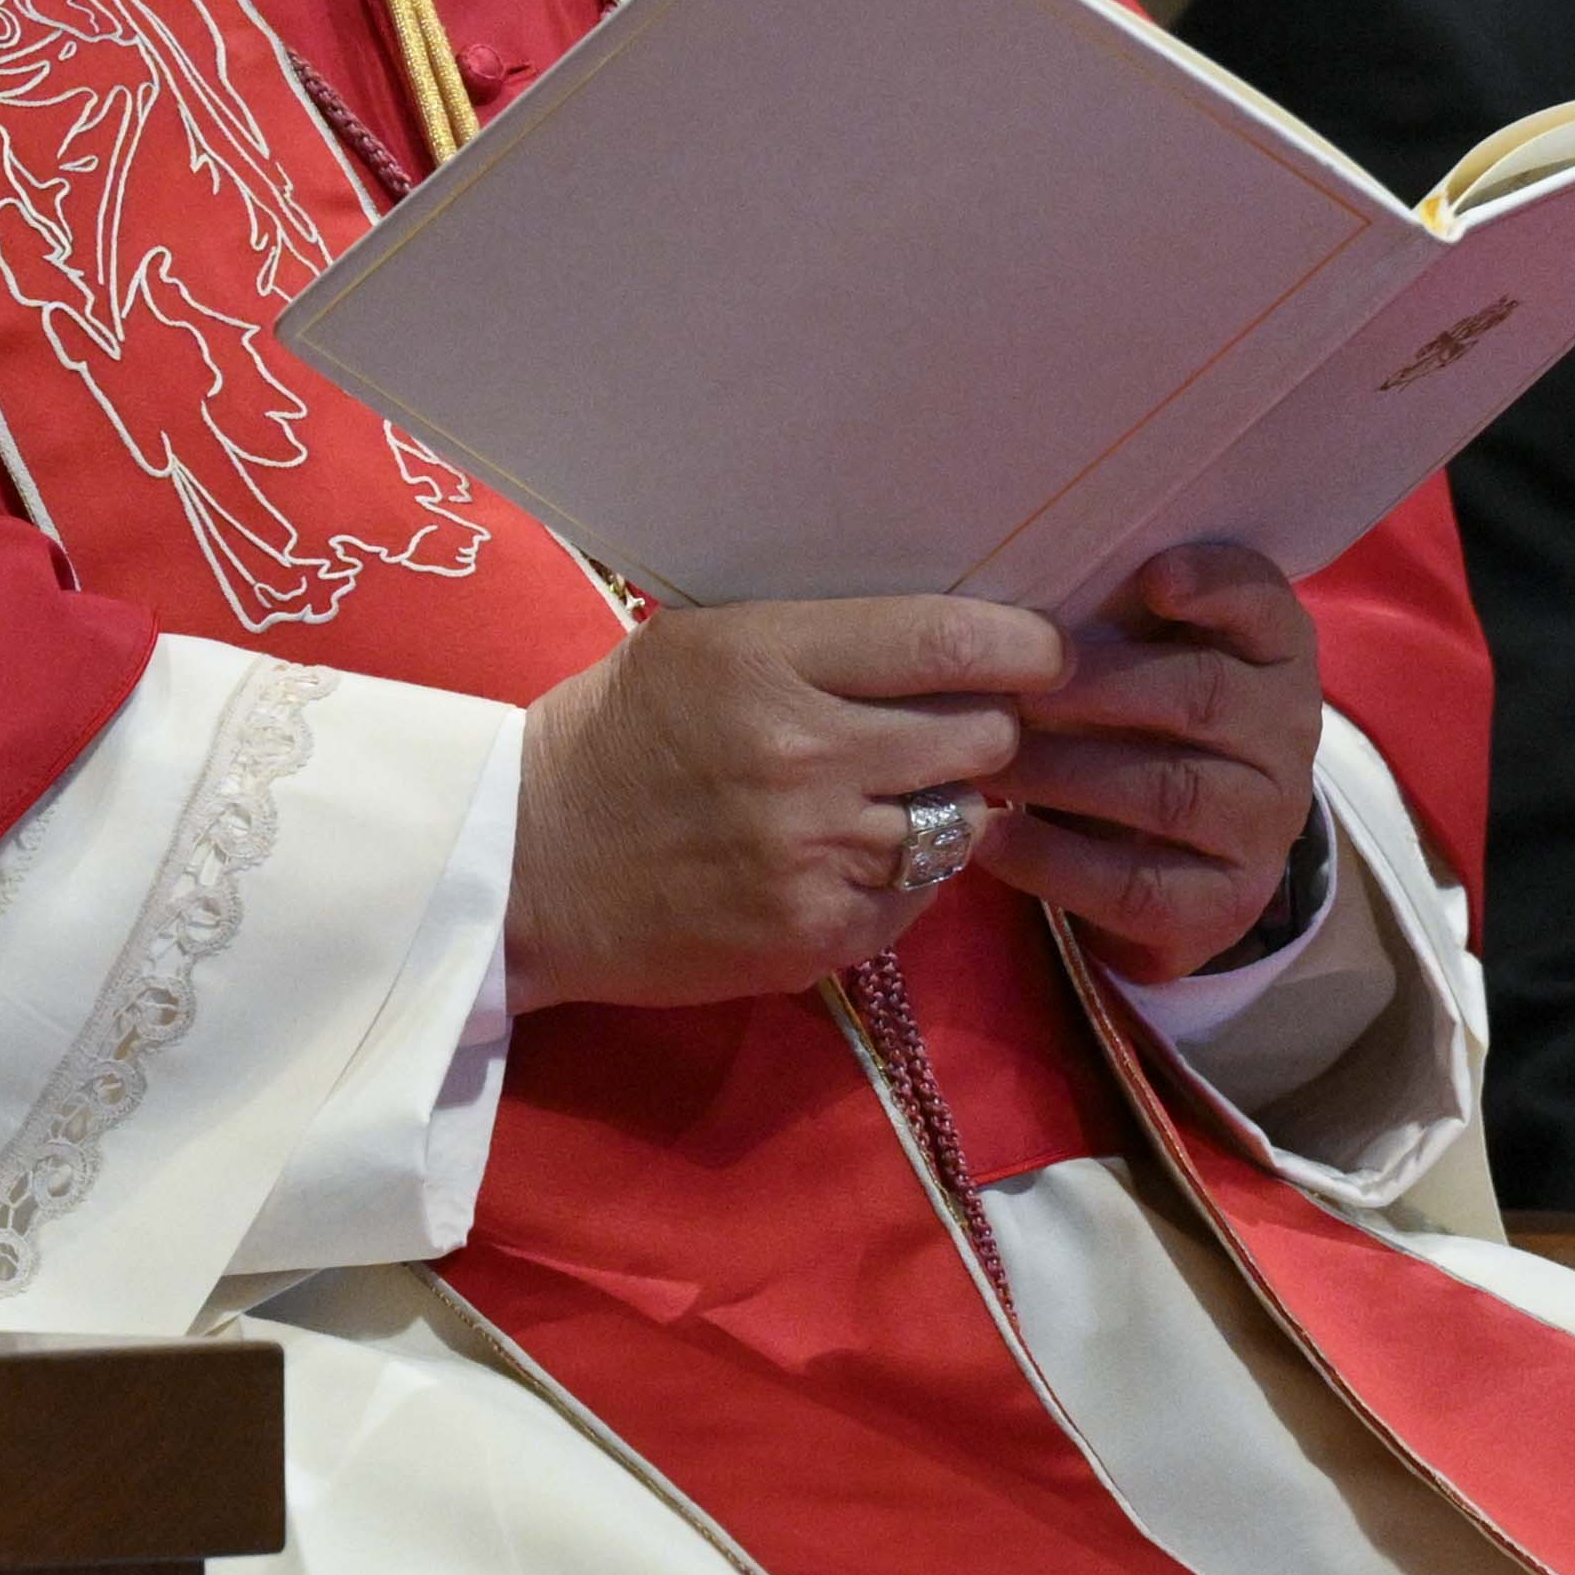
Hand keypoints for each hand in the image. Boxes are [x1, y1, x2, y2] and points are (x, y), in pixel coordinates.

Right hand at [507, 592, 1056, 1009]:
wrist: (528, 866)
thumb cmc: (616, 736)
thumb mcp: (703, 645)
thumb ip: (821, 640)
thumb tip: (955, 639)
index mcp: (767, 659)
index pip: (950, 643)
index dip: (1027, 647)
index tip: (1046, 652)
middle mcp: (803, 754)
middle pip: (982, 733)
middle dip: (990, 725)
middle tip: (963, 725)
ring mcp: (816, 855)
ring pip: (963, 818)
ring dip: (949, 802)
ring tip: (897, 792)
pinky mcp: (821, 935)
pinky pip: (922, 893)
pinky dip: (907, 872)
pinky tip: (853, 854)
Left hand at [996, 543, 1325, 985]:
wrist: (1174, 862)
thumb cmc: (1137, 724)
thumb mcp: (1137, 659)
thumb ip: (1104, 619)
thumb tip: (1006, 594)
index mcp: (1273, 656)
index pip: (1267, 606)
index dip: (1217, 587)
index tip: (1153, 579)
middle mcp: (1286, 735)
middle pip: (1204, 696)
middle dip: (1098, 686)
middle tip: (1008, 685)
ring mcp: (1263, 826)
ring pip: (1169, 792)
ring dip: (1063, 774)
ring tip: (980, 761)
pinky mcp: (1225, 906)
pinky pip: (1140, 885)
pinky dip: (1057, 862)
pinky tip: (993, 838)